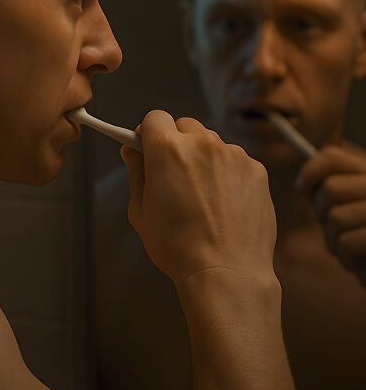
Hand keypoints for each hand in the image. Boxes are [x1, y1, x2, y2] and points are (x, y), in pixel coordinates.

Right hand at [121, 110, 276, 288]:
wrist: (226, 272)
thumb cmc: (177, 247)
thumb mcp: (140, 211)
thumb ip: (136, 172)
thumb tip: (132, 149)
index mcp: (168, 150)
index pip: (154, 118)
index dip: (149, 133)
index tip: (148, 150)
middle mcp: (203, 143)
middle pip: (185, 126)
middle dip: (177, 144)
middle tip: (174, 177)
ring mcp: (234, 155)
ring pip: (212, 144)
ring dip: (204, 160)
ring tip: (203, 199)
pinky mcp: (257, 170)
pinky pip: (235, 162)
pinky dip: (227, 175)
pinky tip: (224, 206)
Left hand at [296, 144, 365, 285]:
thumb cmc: (359, 237)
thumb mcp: (343, 207)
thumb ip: (327, 191)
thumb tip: (302, 183)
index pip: (331, 158)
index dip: (309, 173)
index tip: (302, 189)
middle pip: (330, 189)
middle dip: (323, 213)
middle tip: (335, 226)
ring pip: (335, 218)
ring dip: (334, 238)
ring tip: (348, 244)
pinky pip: (346, 242)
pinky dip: (346, 255)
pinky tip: (357, 257)